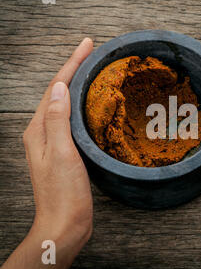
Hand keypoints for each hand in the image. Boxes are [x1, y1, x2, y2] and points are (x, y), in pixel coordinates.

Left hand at [0, 38, 93, 268]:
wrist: (65, 224)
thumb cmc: (63, 193)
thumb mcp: (61, 153)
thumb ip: (58, 119)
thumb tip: (59, 87)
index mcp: (39, 129)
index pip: (56, 88)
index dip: (72, 64)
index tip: (87, 45)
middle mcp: (43, 132)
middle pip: (59, 92)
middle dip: (74, 69)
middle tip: (92, 52)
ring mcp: (54, 142)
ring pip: (66, 105)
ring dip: (78, 85)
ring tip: (93, 71)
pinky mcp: (66, 152)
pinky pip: (73, 120)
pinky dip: (83, 105)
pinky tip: (93, 105)